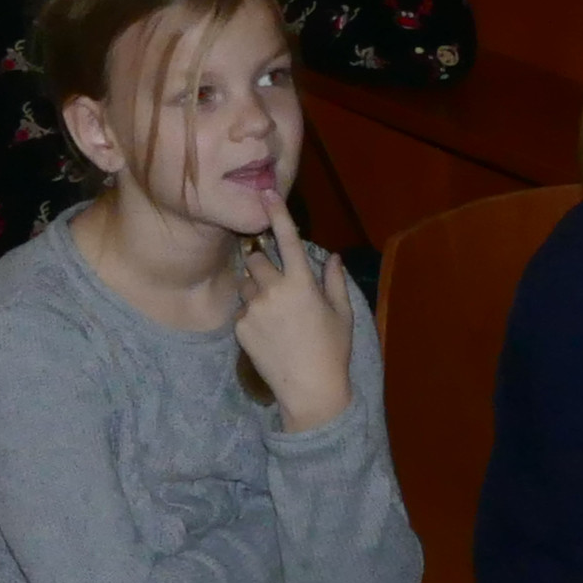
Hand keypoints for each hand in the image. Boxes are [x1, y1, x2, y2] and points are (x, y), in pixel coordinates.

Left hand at [230, 216, 355, 428]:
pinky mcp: (240, 327)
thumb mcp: (342, 314)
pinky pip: (242, 310)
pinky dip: (252, 315)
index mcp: (302, 283)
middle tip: (278, 284)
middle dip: (264, 264)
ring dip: (256, 289)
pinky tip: (268, 334)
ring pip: (246, 284)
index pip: (288, 239)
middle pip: (255, 259)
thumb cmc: (332, 350)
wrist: (309, 389)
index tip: (266, 193)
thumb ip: (335, 281)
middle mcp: (273, 290)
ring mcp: (253, 308)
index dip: (277, 214)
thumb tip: (334, 258)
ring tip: (274, 314)